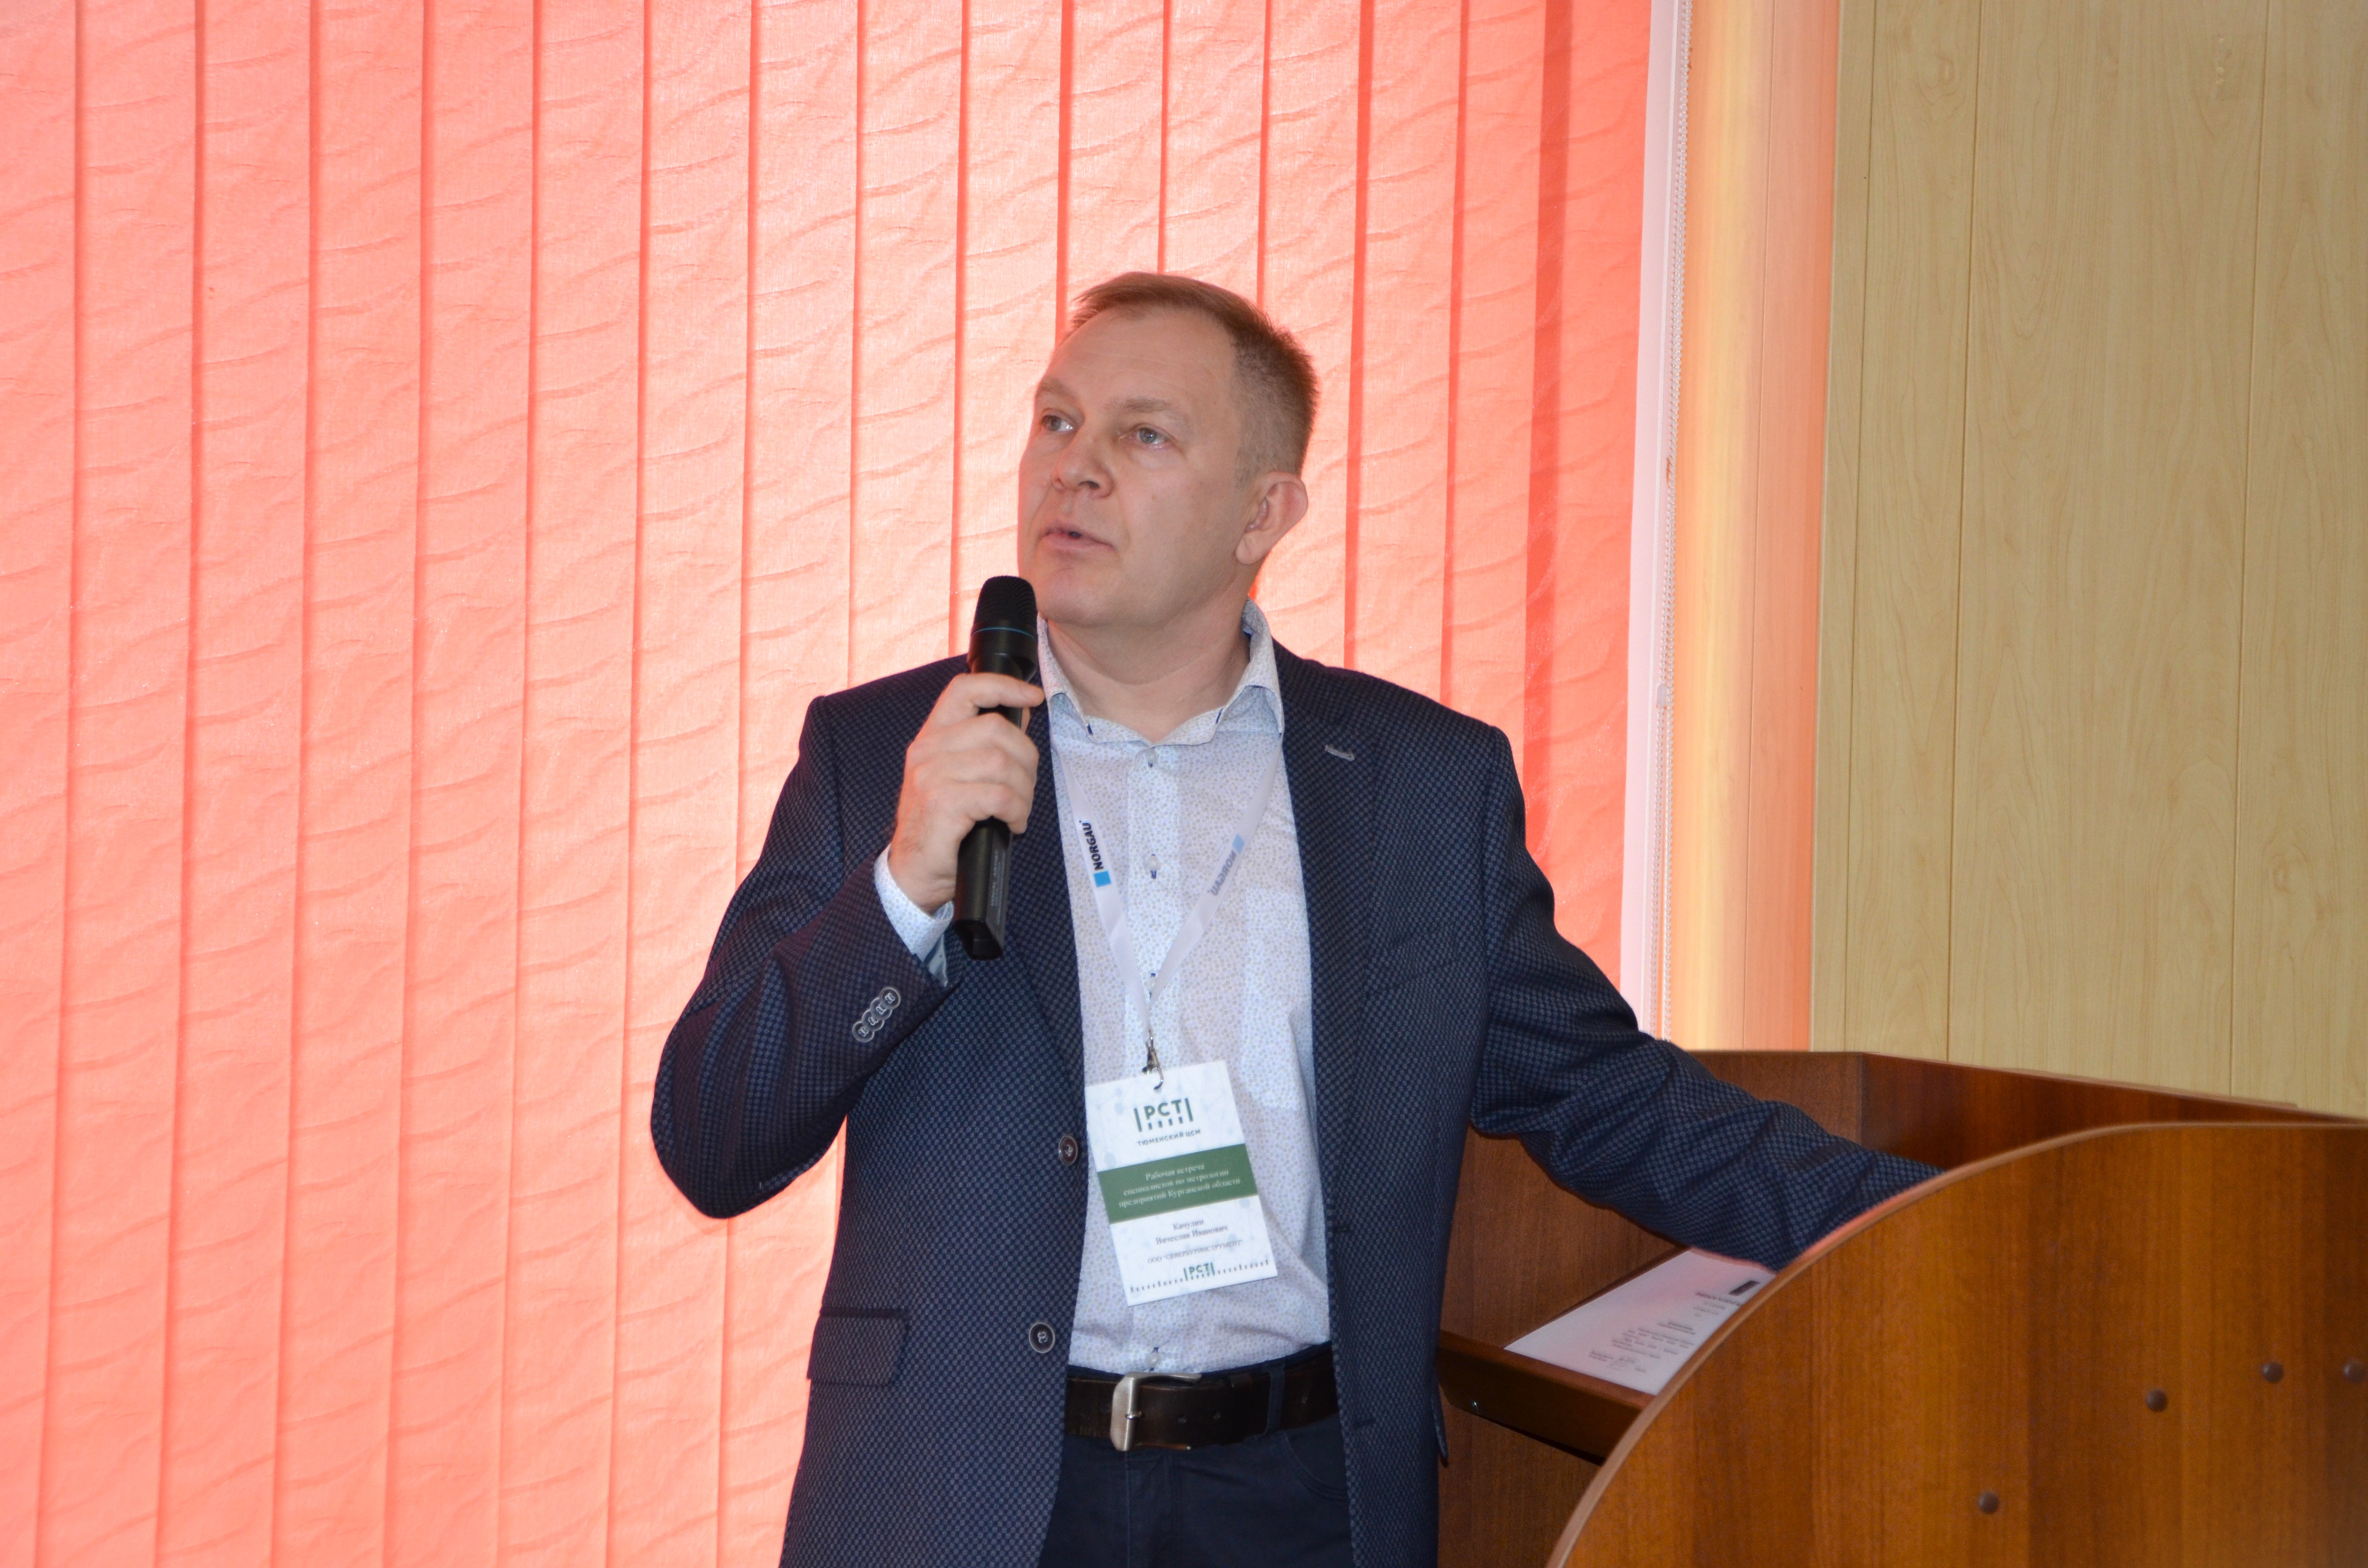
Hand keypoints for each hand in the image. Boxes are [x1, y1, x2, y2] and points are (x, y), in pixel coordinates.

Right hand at [885, 672, 1044, 912]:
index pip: (965, 689)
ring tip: (1018, 810)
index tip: (1033, 696)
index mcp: (932, 737)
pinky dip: (1016, 810)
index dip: (1004, 686)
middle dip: (1026, 759)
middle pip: (996, 729)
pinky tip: (1012, 823)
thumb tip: (1021, 710)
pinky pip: (998, 795)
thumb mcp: (959, 776)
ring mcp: (932, 777)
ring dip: (1023, 790)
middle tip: (1024, 787)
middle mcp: (928, 751)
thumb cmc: (942, 827)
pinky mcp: (942, 804)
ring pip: (1001, 762)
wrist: (913, 873)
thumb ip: (986, 744)